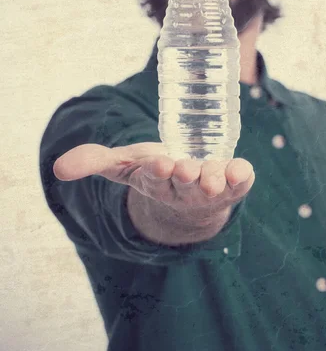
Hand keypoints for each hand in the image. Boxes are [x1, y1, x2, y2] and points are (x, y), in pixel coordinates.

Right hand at [54, 142, 254, 216]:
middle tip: (184, 167)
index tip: (158, 163)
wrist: (190, 188)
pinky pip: (240, 182)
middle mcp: (184, 188)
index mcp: (157, 182)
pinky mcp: (233, 183)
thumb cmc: (156, 172)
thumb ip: (94, 161)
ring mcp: (210, 187)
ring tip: (214, 175)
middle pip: (184, 184)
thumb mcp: (124, 164)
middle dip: (185, 175)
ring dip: (214, 179)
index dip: (157, 172)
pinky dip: (242, 176)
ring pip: (212, 184)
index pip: (155, 179)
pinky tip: (242, 170)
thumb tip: (58, 168)